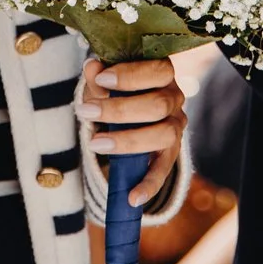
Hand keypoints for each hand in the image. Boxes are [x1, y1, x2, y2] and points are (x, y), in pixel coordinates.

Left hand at [82, 55, 186, 207]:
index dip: (131, 75)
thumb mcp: (103, 83)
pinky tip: (133, 198)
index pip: (159, 70)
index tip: (101, 79)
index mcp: (163, 74)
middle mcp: (175, 99)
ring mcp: (175, 127)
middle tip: (86, 112)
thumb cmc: (114, 90)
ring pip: (164, 135)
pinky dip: (149, 185)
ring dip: (127, 141)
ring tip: (95, 143)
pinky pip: (164, 171)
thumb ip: (98, 77)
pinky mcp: (169, 154)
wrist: (124, 114)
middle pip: (159, 104)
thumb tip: (92, 66)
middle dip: (120, 109)